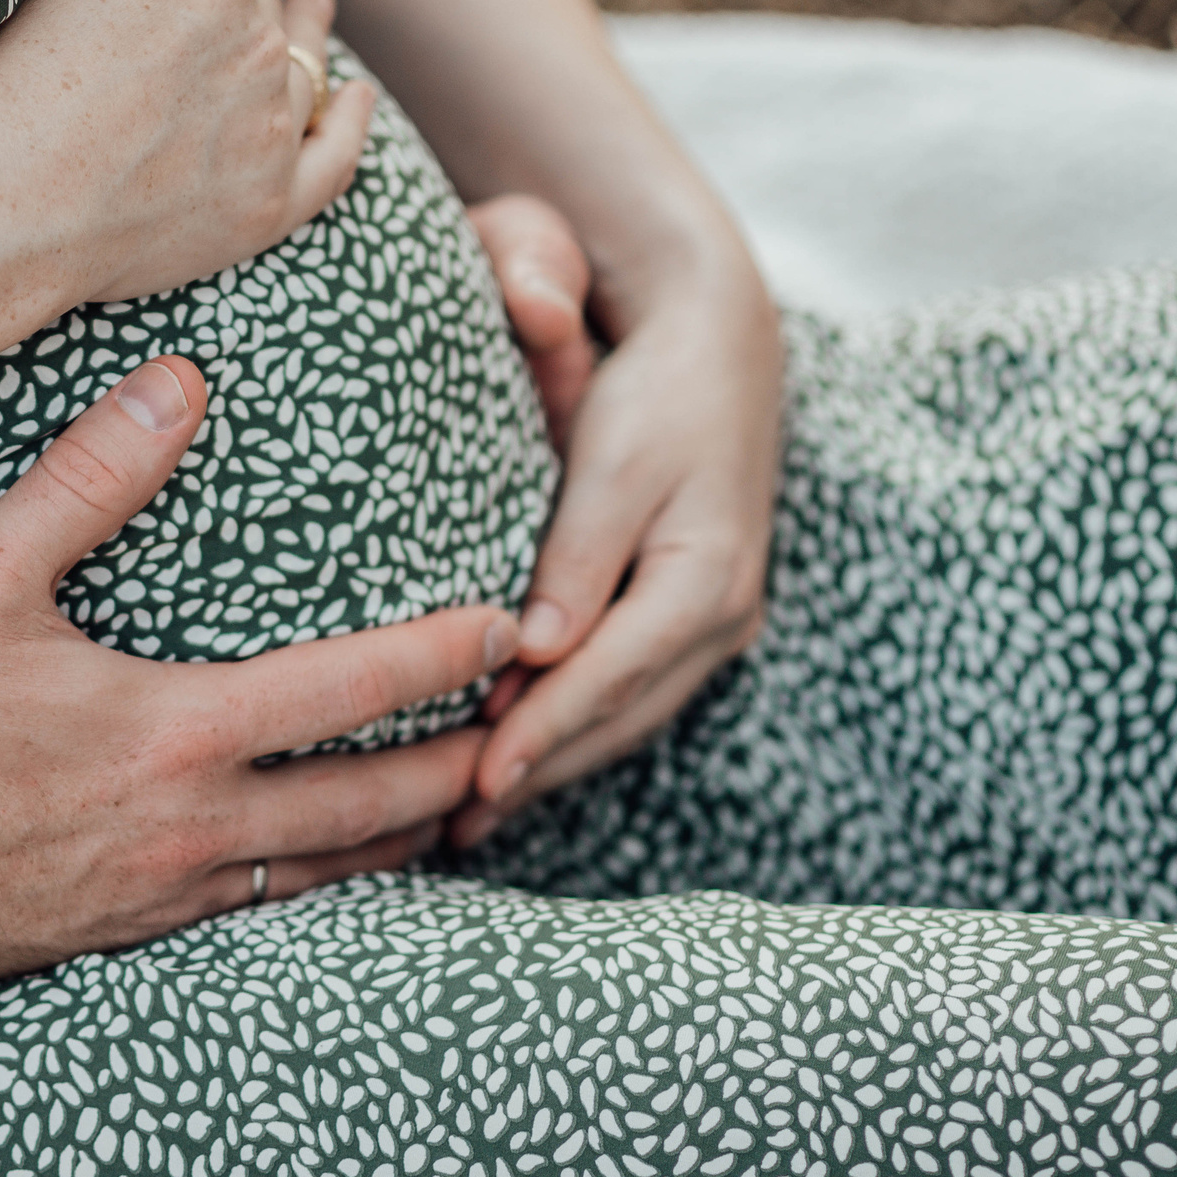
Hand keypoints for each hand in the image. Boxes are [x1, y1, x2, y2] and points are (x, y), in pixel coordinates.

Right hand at [0, 0, 376, 306]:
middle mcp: (258, 38)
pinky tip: (360, 98)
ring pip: (304, 61)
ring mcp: (270, 123)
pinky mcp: (270, 201)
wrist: (7, 199)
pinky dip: (352, 125)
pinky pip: (332, 158)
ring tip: (319, 5)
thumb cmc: (12, 80)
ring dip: (311, 29)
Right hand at [0, 357, 516, 996]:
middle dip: (459, 770)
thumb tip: (178, 379)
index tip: (509, 626)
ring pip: (325, 880)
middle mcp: (188, 828)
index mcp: (172, 734)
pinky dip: (314, 890)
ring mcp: (157, 896)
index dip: (444, 658)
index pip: (351, 692)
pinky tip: (320, 869)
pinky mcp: (117, 934)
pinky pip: (253, 918)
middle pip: (372, 808)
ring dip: (401, 841)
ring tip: (454, 807)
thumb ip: (85, 478)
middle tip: (524, 736)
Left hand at [453, 197, 782, 847]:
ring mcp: (717, 625)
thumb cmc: (655, 396)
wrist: (719, 348)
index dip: (538, 737)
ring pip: (626, 718)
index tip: (474, 785)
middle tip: (453, 828)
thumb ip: (576, 561)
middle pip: (617, 719)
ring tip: (474, 815)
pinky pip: (631, 694)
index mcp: (705, 583)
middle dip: (537, 774)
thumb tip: (536, 653)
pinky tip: (525, 757)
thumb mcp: (612, 464)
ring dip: (553, 765)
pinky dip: (576, 729)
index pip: (606, 682)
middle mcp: (722, 619)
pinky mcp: (696, 619)